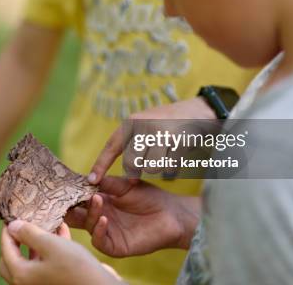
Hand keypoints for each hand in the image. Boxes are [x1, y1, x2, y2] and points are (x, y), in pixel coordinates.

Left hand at [0, 221, 120, 284]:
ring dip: (36, 243)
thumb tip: (12, 226)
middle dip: (17, 242)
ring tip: (44, 224)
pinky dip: (51, 249)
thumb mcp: (50, 244)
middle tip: (21, 226)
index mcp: (21, 275)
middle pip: (13, 261)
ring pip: (32, 261)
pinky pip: (48, 264)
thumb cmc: (75, 267)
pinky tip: (62, 231)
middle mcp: (29, 283)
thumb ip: (29, 234)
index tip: (10, 217)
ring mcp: (43, 284)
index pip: (6, 250)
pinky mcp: (57, 281)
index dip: (8, 232)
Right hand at [66, 177, 199, 256]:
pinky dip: (99, 231)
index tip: (65, 185)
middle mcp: (99, 217)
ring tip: (97, 199)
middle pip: (77, 215)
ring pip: (87, 226)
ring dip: (90, 213)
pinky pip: (100, 242)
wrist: (171, 214)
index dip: (71, 193)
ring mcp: (106, 232)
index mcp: (100, 202)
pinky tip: (105, 219)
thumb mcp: (125, 186)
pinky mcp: (115, 246)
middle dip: (71, 206)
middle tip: (69, 197)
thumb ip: (107, 183)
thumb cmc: (149, 197)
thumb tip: (88, 178)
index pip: (78, 200)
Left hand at [88, 98, 215, 183]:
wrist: (200, 110)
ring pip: (150, 168)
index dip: (101, 165)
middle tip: (147, 164)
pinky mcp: (179, 141)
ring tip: (165, 154)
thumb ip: (132, 142)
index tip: (92, 181)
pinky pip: (170, 168)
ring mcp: (162, 133)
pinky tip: (177, 156)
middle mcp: (144, 125)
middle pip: (131, 163)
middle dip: (136, 171)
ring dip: (157, 168)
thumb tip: (120, 173)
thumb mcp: (145, 125)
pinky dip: (173, 169)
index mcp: (133, 121)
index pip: (112, 146)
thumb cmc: (168, 123)